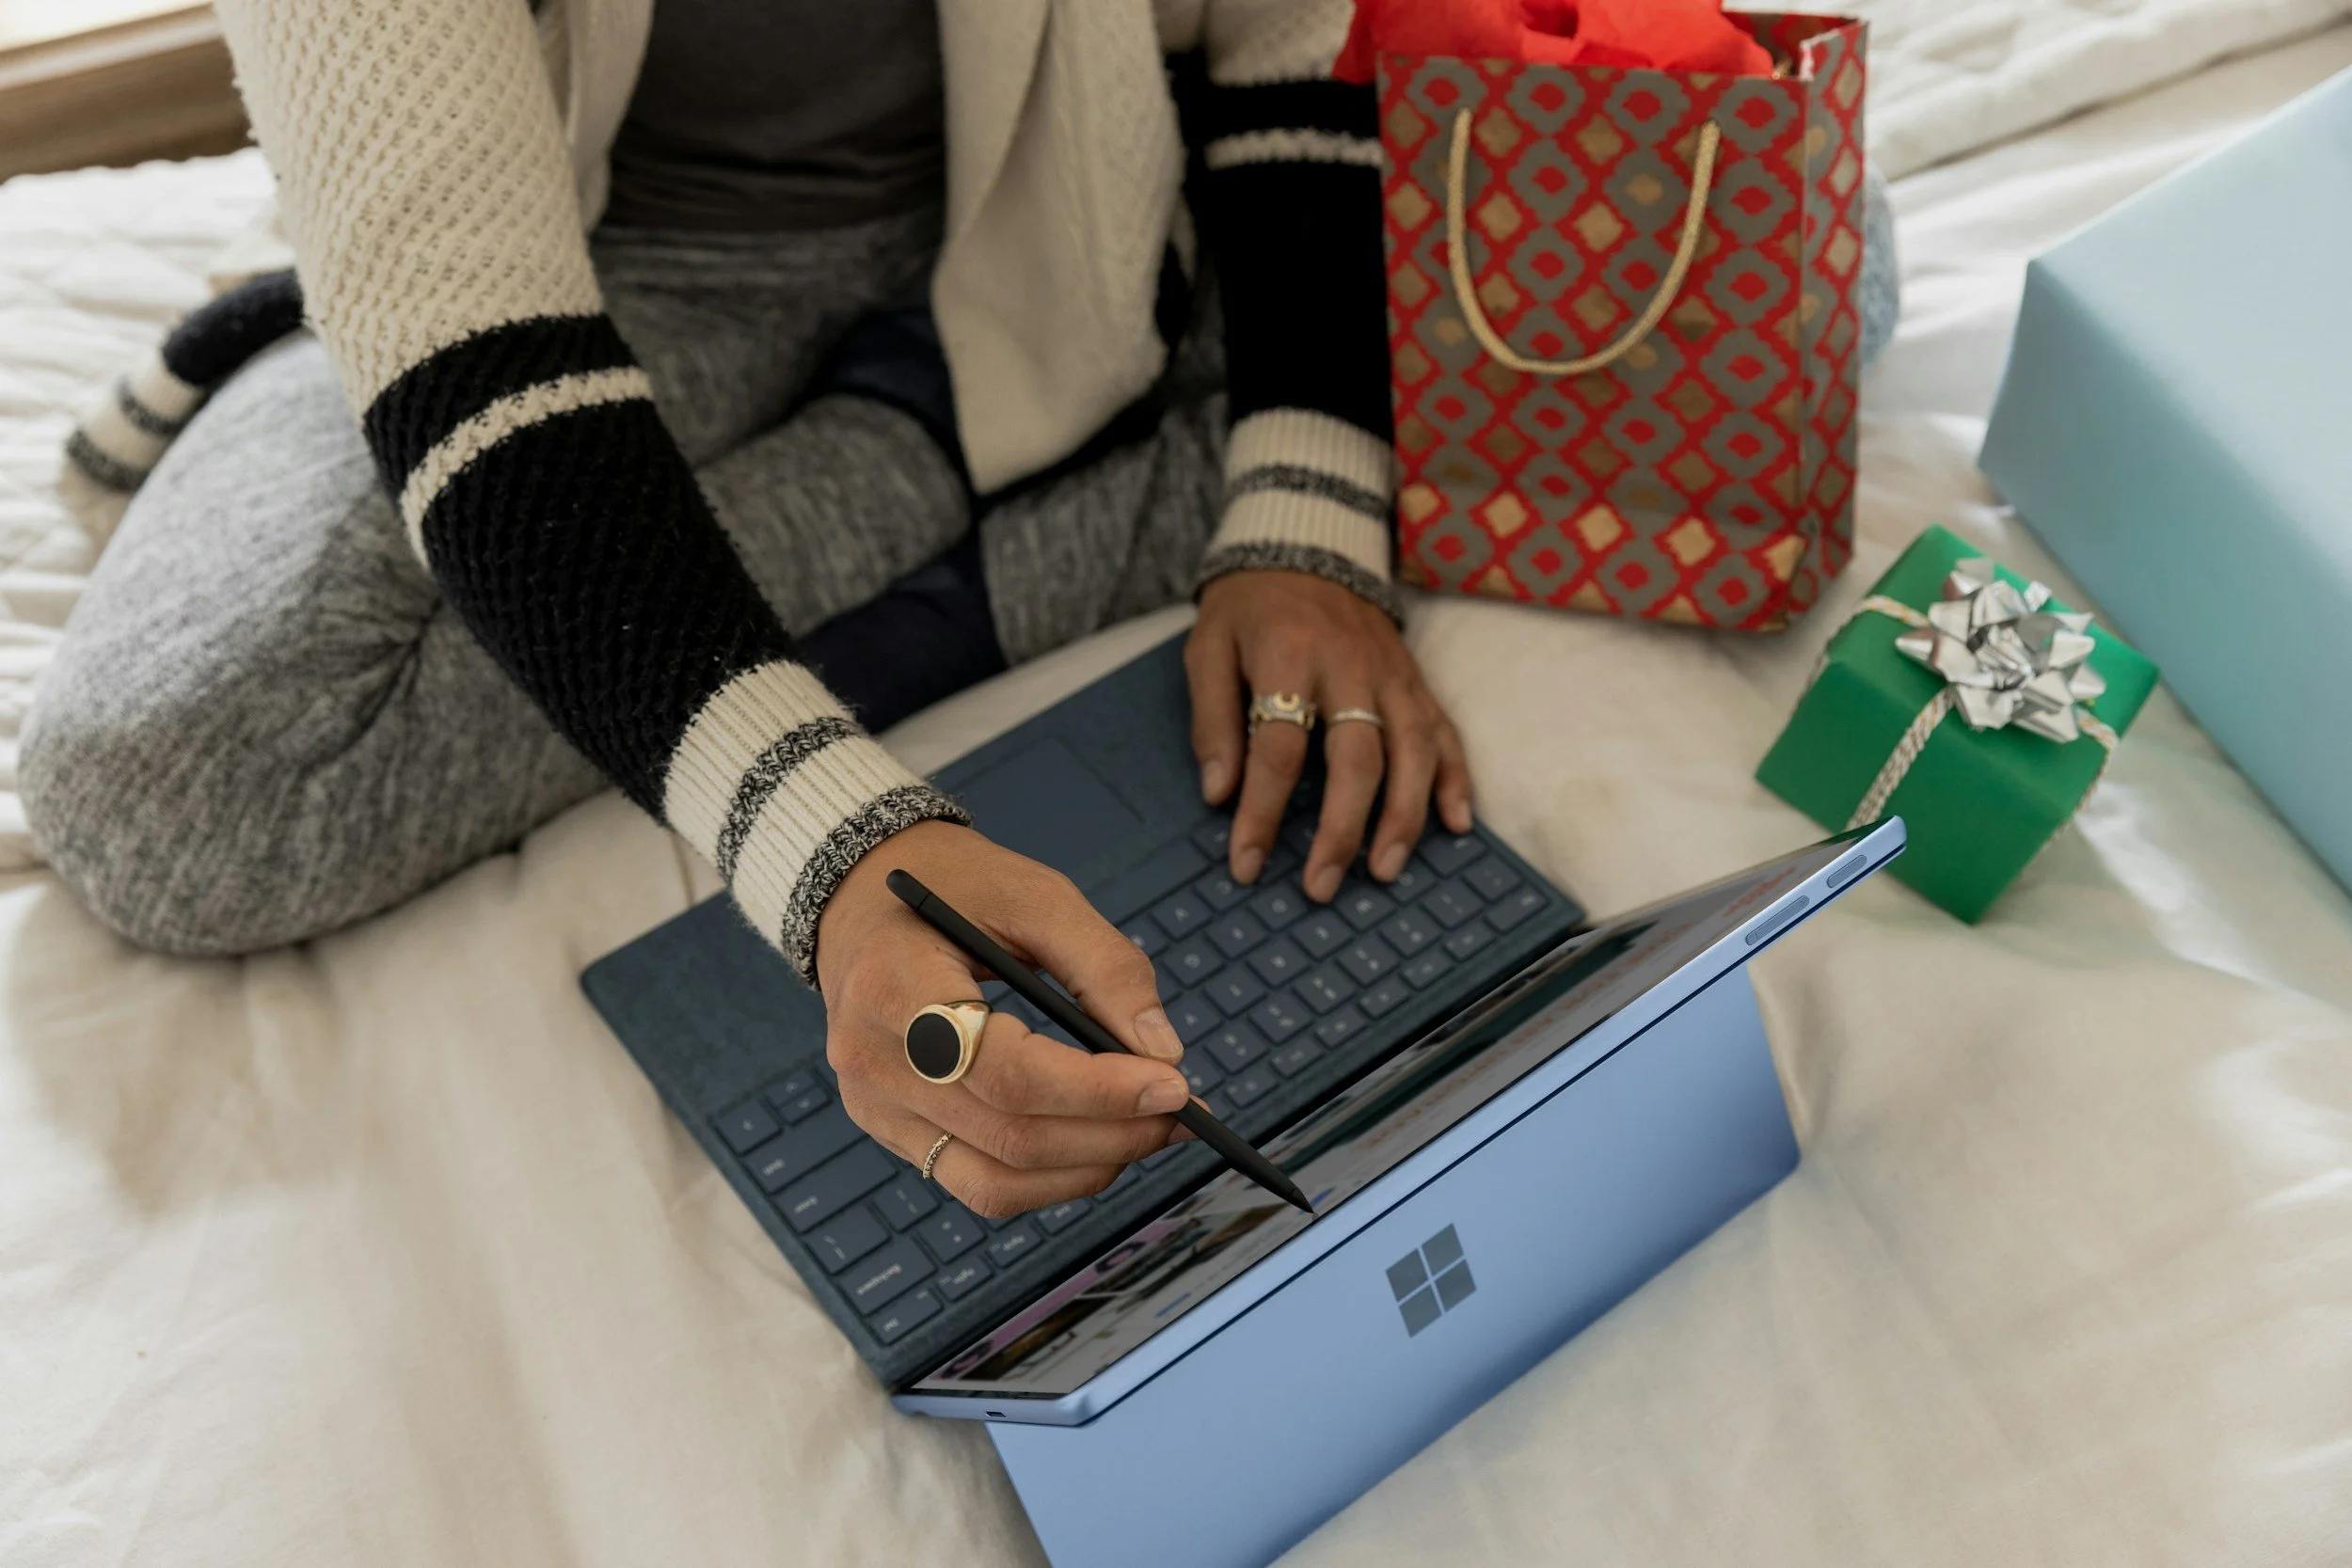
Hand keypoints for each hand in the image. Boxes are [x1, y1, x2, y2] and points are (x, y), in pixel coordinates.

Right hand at [813, 819, 1191, 1217]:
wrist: (863, 895)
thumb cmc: (954, 886)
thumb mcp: (1037, 896)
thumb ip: (1106, 967)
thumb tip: (1164, 1052)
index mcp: (894, 988)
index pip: (1005, 1072)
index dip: (1098, 1090)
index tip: (1175, 1083)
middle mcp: (871, 1062)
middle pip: (1009, 1135)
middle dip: (1113, 1133)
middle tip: (1183, 1111)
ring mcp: (874, 1106)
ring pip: (997, 1181)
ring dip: (1090, 1166)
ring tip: (1148, 1128)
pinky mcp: (890, 1130)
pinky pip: (979, 1184)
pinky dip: (1051, 1176)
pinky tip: (1096, 1142)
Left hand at [1188, 570, 1471, 900]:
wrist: (1307, 545)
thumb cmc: (1250, 606)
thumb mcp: (1208, 648)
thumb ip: (1213, 719)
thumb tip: (1218, 794)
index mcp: (1290, 656)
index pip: (1278, 748)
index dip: (1260, 811)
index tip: (1244, 863)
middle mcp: (1351, 668)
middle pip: (1357, 759)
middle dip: (1341, 829)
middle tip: (1320, 886)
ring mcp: (1393, 676)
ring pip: (1413, 752)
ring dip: (1404, 817)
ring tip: (1384, 871)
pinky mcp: (1417, 681)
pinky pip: (1446, 733)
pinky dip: (1456, 779)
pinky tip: (1457, 824)